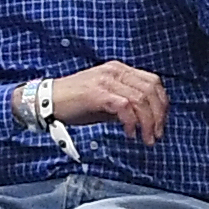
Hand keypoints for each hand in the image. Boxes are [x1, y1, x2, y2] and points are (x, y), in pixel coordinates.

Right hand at [38, 61, 170, 139]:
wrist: (46, 101)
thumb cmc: (75, 103)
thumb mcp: (106, 101)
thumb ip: (127, 104)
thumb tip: (147, 118)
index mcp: (120, 70)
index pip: (153, 82)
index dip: (162, 103)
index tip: (162, 122)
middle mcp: (115, 71)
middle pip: (151, 90)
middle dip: (159, 115)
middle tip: (157, 134)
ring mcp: (106, 80)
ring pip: (141, 99)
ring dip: (148, 122)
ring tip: (147, 138)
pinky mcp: (97, 93)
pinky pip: (124, 107)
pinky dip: (132, 122)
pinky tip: (130, 133)